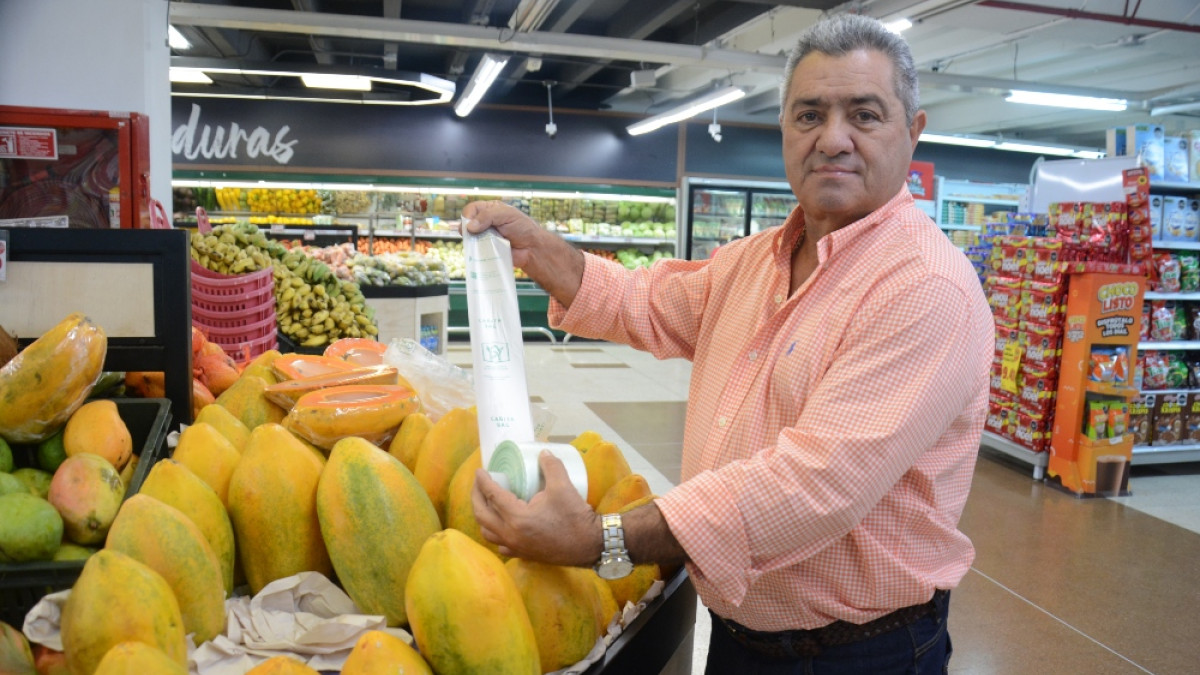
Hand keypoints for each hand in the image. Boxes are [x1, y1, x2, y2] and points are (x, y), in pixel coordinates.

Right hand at [460, 201, 543, 268]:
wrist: (533, 249)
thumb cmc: (523, 228)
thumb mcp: (506, 215)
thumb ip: (487, 216)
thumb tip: (469, 227)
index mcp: (490, 210)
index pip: (472, 209)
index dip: (468, 216)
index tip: (470, 225)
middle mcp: (486, 223)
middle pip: (467, 224)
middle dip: (467, 229)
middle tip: (471, 235)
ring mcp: (485, 237)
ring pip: (470, 238)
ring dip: (471, 241)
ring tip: (478, 244)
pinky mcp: (487, 250)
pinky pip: (476, 251)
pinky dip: (475, 252)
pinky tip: (479, 252)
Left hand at [472, 450, 602, 565]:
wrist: (590, 545)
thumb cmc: (575, 517)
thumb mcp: (563, 487)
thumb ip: (551, 467)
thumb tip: (543, 453)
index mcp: (517, 517)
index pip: (492, 495)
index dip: (483, 481)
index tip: (480, 471)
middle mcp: (511, 534)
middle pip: (482, 514)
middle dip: (476, 497)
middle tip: (478, 484)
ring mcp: (516, 547)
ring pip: (488, 532)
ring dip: (483, 516)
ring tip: (487, 503)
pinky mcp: (523, 554)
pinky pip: (500, 544)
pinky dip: (495, 533)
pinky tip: (501, 525)